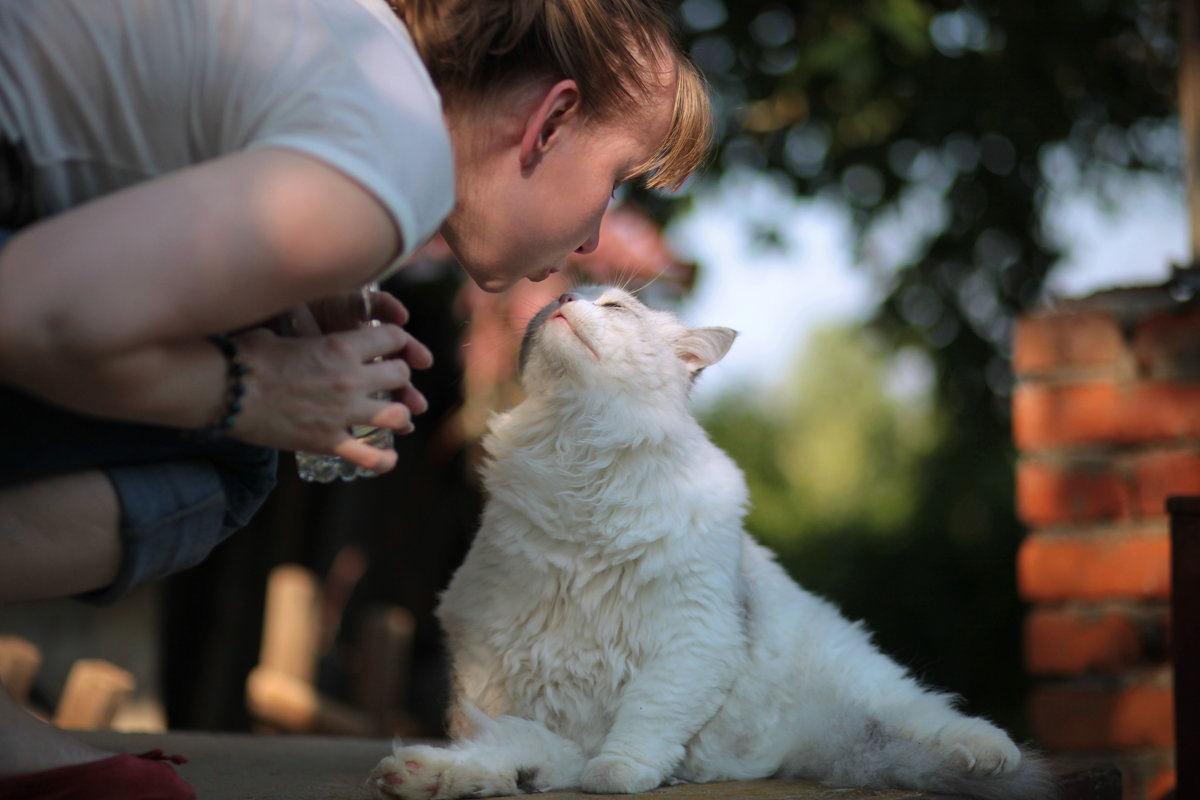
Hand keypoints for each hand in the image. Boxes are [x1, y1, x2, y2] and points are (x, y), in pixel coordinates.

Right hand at [228, 312, 432, 473]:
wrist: (222, 389)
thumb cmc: (246, 354)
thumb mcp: (285, 330)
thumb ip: (310, 331)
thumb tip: (306, 319)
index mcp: (341, 347)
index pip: (394, 338)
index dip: (397, 341)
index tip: (390, 346)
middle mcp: (350, 380)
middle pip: (401, 375)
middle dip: (397, 376)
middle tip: (386, 380)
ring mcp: (342, 413)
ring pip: (398, 415)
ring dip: (398, 413)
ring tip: (389, 413)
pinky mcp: (327, 442)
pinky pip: (371, 458)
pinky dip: (384, 460)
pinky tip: (388, 457)